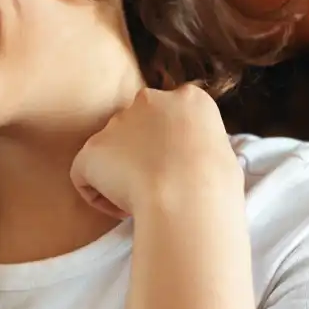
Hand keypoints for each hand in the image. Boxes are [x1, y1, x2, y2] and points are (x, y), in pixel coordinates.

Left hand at [69, 83, 240, 218]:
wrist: (188, 196)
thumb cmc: (216, 186)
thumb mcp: (224, 153)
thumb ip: (199, 145)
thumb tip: (192, 160)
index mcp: (189, 99)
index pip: (170, 117)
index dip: (169, 146)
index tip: (176, 170)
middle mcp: (150, 101)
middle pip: (136, 128)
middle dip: (141, 155)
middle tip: (156, 185)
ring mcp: (118, 122)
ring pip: (111, 152)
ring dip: (121, 174)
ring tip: (141, 201)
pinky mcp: (93, 149)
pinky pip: (84, 175)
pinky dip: (97, 195)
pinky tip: (121, 209)